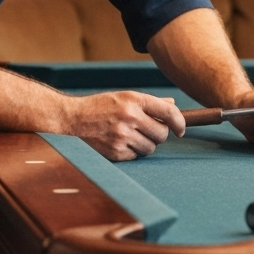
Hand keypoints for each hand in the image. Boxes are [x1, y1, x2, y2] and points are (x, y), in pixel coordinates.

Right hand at [63, 91, 185, 160]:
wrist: (73, 118)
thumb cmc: (101, 106)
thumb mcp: (125, 97)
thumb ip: (150, 103)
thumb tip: (172, 106)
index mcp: (134, 100)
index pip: (168, 112)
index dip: (179, 122)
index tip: (180, 129)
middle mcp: (129, 117)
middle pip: (161, 134)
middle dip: (159, 134)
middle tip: (148, 130)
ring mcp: (122, 136)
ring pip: (150, 148)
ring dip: (146, 144)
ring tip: (131, 135)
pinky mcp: (115, 152)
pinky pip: (136, 156)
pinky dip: (132, 151)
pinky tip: (120, 142)